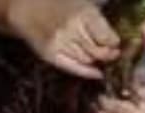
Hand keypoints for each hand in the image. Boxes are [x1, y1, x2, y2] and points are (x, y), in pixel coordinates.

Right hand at [6, 0, 120, 79]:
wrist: (28, 9)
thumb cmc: (59, 4)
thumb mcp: (83, 3)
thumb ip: (98, 19)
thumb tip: (114, 41)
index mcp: (83, 13)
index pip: (106, 37)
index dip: (114, 43)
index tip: (116, 44)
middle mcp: (71, 29)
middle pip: (98, 51)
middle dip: (108, 54)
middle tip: (112, 54)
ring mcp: (60, 43)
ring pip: (87, 60)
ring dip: (96, 60)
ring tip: (99, 57)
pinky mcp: (50, 54)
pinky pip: (73, 67)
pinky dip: (87, 72)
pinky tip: (97, 73)